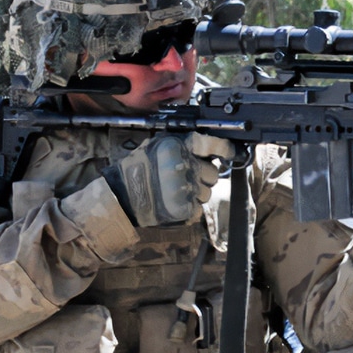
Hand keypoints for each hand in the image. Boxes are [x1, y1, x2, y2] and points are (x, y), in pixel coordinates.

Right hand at [103, 132, 234, 226]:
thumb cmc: (139, 169)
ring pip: (208, 192)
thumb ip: (183, 144)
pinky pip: (198, 206)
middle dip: (204, 175)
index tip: (230, 152)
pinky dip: (190, 205)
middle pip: (213, 172)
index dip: (224, 148)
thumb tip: (210, 144)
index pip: (211, 145)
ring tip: (177, 189)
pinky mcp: (183, 207)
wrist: (121, 196)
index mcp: (176, 147)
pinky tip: (175, 200)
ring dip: (197, 192)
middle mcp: (183, 166)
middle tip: (187, 176)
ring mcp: (184, 188)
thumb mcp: (157, 146)